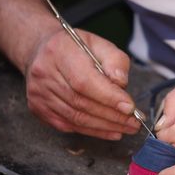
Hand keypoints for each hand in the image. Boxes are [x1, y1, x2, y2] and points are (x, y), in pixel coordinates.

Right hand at [25, 27, 140, 139]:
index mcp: (59, 51)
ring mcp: (39, 94)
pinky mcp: (39, 109)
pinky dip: (93, 131)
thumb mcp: (99, 43)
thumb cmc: (75, 47)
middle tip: (134, 121)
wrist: (41, 51)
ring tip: (127, 127)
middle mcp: (44, 73)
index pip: (84, 81)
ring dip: (105, 126)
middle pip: (81, 102)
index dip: (108, 97)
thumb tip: (120, 84)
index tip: (130, 107)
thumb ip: (114, 60)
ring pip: (76, 118)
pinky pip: (69, 126)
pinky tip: (111, 131)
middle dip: (112, 115)